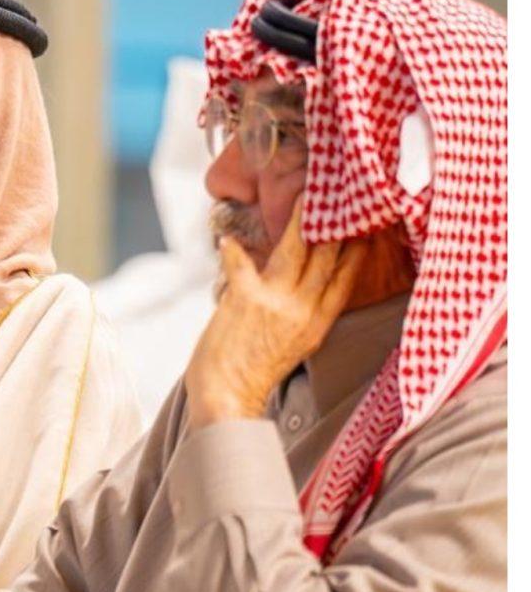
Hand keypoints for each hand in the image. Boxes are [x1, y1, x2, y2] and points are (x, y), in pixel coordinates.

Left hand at [183, 206, 368, 428]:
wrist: (227, 397)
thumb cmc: (252, 371)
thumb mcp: (292, 343)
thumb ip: (301, 312)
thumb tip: (299, 281)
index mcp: (318, 323)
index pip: (346, 279)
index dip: (355, 250)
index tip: (364, 224)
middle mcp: (304, 311)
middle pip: (328, 258)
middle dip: (336, 223)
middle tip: (340, 194)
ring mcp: (277, 303)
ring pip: (298, 251)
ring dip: (302, 220)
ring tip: (306, 195)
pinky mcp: (247, 300)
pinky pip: (242, 263)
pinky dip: (234, 250)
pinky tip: (228, 238)